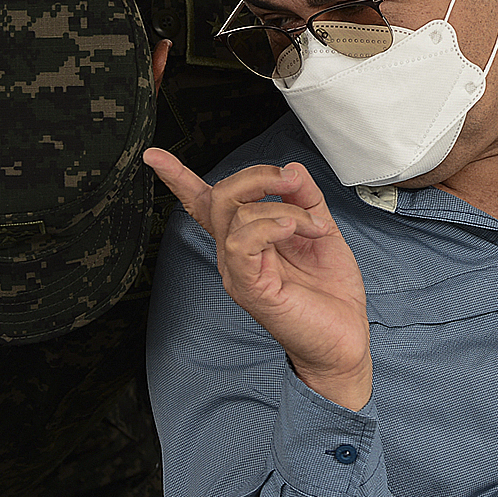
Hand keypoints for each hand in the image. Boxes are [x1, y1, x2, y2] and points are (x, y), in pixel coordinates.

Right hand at [145, 149, 372, 410]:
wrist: (344, 341)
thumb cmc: (330, 293)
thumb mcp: (321, 231)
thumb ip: (305, 199)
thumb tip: (292, 168)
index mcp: (247, 239)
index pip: (204, 204)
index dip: (179, 178)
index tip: (153, 155)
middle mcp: (234, 253)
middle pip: (220, 196)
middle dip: (257, 175)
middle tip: (293, 182)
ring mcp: (237, 271)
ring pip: (235, 215)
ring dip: (282, 207)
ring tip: (314, 225)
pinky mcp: (249, 287)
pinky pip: (242, 242)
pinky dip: (271, 224)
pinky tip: (295, 228)